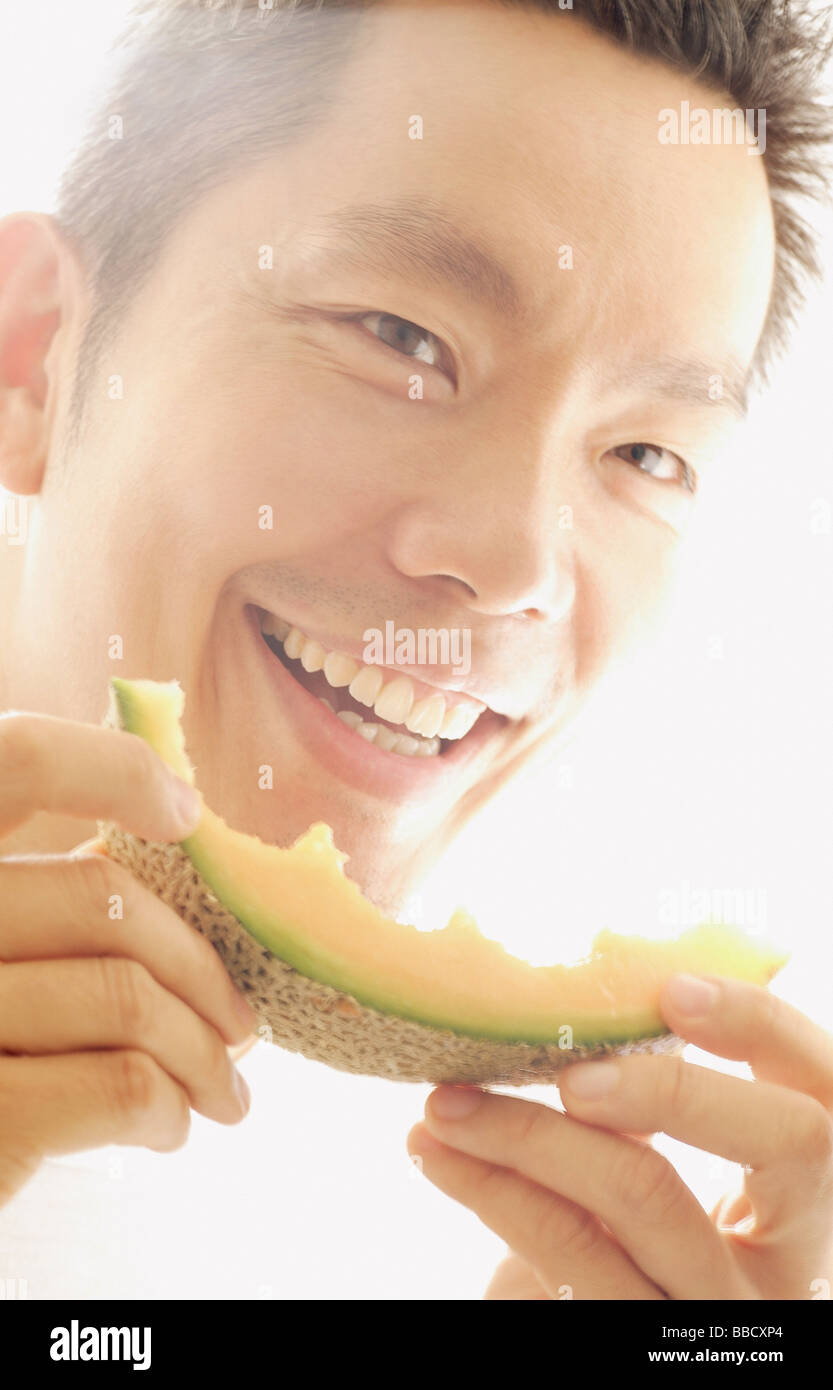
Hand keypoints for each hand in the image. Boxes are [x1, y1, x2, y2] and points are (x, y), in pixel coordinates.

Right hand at [0, 711, 256, 1208]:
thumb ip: (35, 899)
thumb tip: (161, 860)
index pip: (16, 759)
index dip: (109, 768)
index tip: (183, 813)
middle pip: (100, 896)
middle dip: (196, 963)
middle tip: (239, 1020)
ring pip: (126, 998)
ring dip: (201, 1050)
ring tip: (222, 1086)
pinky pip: (120, 1085)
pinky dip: (167, 1106)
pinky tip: (168, 1125)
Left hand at [406, 974, 832, 1298]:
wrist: (589, 1323)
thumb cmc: (617, 1241)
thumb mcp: (654, 1173)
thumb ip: (648, 1100)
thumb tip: (578, 981)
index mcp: (802, 1189)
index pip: (823, 1088)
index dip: (763, 1028)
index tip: (673, 989)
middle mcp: (790, 1258)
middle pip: (776, 1146)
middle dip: (674, 1086)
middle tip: (573, 1069)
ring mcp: (719, 1307)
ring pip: (648, 1196)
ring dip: (531, 1132)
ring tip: (446, 1102)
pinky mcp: (641, 1343)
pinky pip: (572, 1254)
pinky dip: (493, 1191)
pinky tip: (438, 1155)